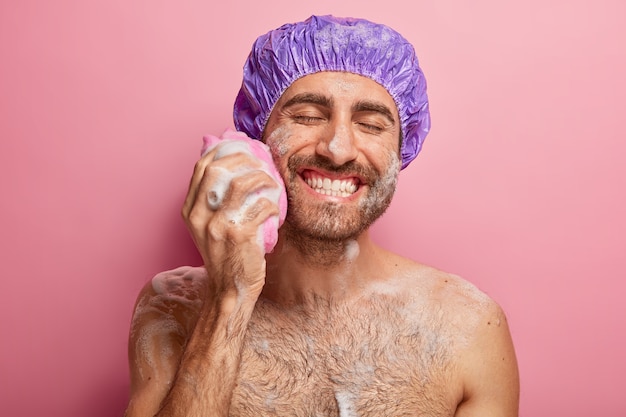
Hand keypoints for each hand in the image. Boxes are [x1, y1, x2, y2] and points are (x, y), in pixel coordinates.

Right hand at [182, 145, 280, 298]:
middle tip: (261, 163)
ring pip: (242, 184)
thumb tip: (230, 166)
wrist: (229, 289)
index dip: (222, 151)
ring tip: (273, 184)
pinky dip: (272, 204)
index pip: (201, 167)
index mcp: (190, 210)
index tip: (241, 148)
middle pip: (218, 170)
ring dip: (263, 179)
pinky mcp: (239, 235)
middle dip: (243, 159)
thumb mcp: (209, 226)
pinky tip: (275, 210)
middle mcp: (200, 215)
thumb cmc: (225, 254)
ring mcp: (218, 225)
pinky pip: (261, 207)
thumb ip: (213, 200)